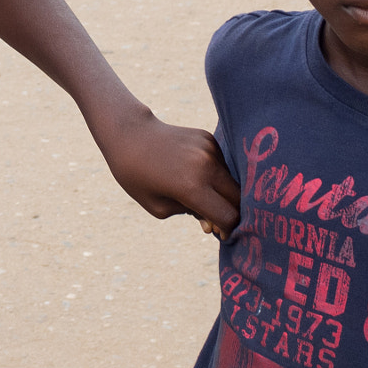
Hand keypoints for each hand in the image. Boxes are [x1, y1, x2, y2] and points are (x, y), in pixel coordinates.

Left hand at [91, 105, 239, 234]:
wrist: (129, 134)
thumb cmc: (137, 176)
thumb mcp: (159, 207)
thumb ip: (191, 215)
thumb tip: (215, 222)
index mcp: (192, 187)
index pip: (229, 217)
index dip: (229, 230)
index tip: (220, 233)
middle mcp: (206, 166)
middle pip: (238, 198)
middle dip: (232, 213)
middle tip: (215, 220)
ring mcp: (209, 149)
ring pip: (232, 181)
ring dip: (222, 194)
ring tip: (198, 196)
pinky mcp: (208, 138)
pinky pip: (221, 164)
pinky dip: (214, 175)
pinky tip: (193, 174)